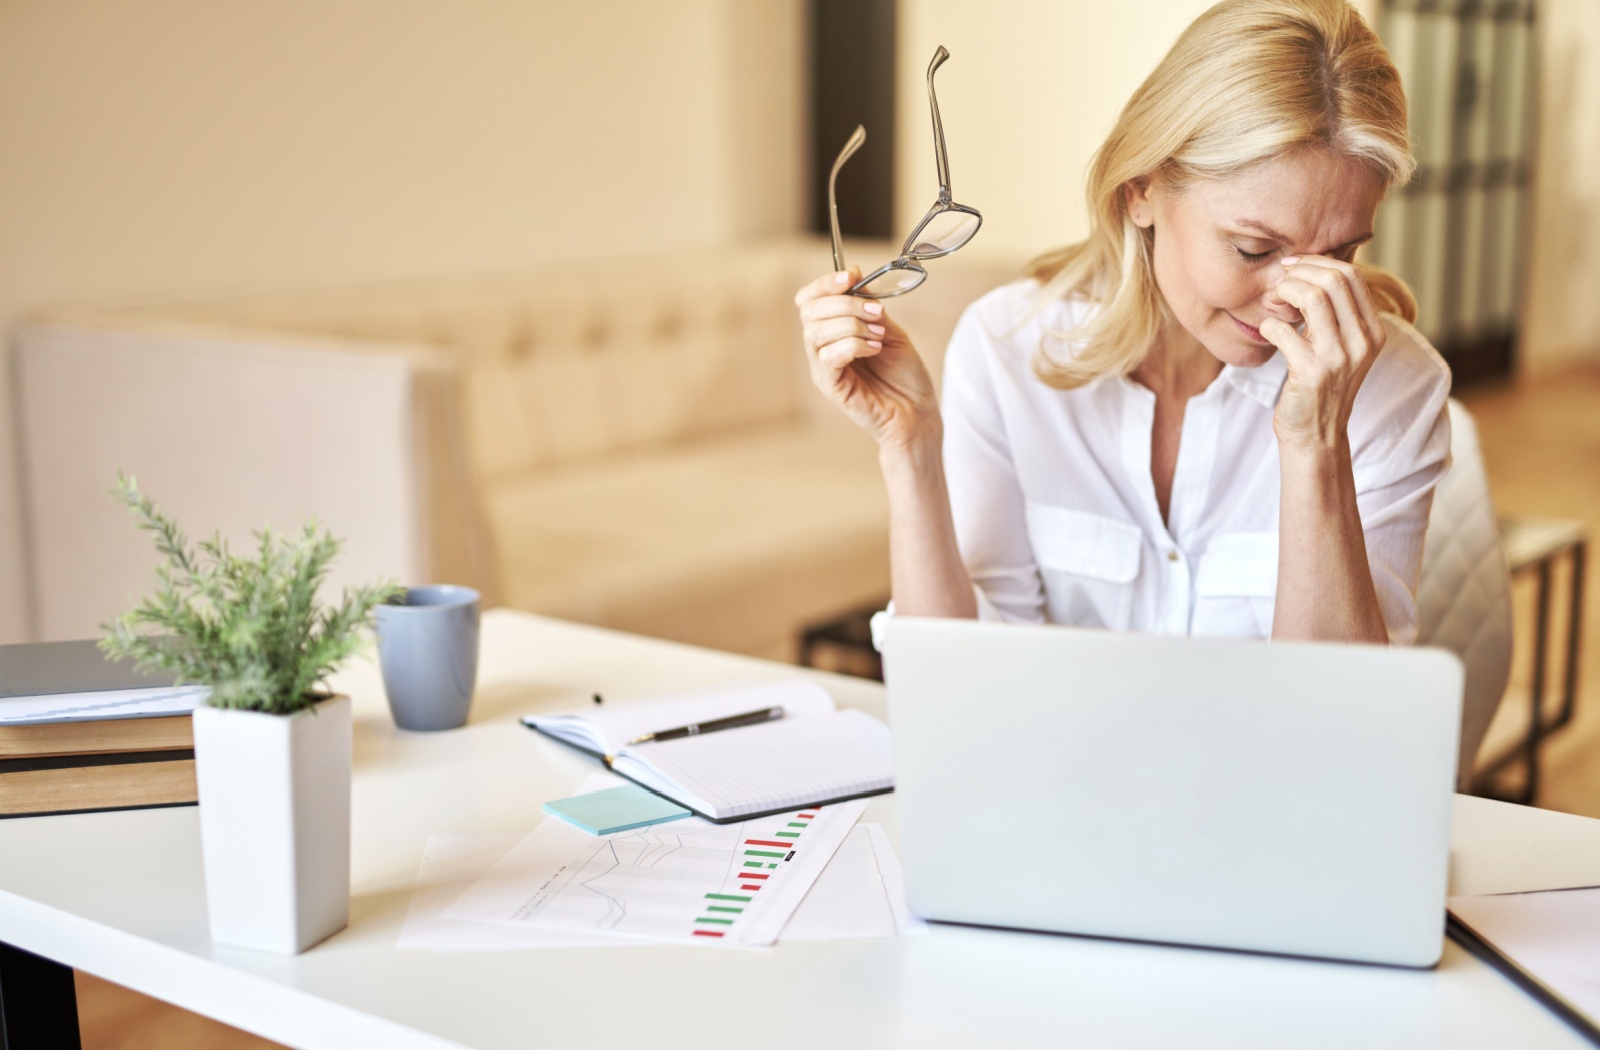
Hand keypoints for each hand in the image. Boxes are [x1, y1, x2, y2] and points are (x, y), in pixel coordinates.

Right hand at [794, 269, 939, 454]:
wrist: (917, 412)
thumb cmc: (904, 375)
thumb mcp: (889, 329)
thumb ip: (870, 304)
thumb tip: (854, 274)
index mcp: (832, 332)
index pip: (809, 301)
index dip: (824, 284)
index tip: (851, 276)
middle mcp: (821, 349)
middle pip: (808, 312)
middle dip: (844, 303)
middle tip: (876, 312)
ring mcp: (823, 369)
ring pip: (816, 332)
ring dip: (852, 325)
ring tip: (878, 335)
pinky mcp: (831, 387)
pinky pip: (828, 356)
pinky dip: (853, 345)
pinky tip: (874, 349)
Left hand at [1259, 255, 1386, 454]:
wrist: (1317, 436)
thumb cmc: (1321, 387)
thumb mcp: (1341, 348)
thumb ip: (1336, 315)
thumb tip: (1311, 271)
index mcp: (1373, 331)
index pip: (1352, 276)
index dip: (1318, 262)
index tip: (1293, 266)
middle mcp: (1362, 342)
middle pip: (1334, 279)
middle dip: (1299, 272)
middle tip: (1278, 283)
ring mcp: (1339, 357)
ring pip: (1313, 297)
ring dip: (1284, 292)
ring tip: (1273, 304)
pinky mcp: (1311, 372)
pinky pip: (1283, 329)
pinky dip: (1268, 325)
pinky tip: (1268, 334)